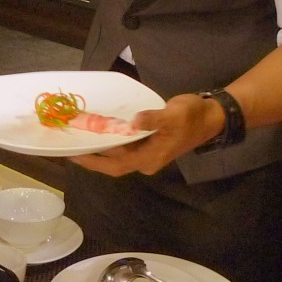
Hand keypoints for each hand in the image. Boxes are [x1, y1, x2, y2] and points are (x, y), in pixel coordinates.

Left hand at [68, 93, 222, 175]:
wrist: (211, 116)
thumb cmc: (192, 117)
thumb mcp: (173, 116)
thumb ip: (152, 119)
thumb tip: (133, 122)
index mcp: (150, 158)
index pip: (116, 165)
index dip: (95, 161)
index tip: (74, 155)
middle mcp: (146, 160)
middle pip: (113, 163)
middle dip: (92, 157)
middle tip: (69, 146)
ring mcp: (148, 152)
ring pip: (118, 154)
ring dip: (100, 148)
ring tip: (79, 137)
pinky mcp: (149, 143)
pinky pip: (125, 145)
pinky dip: (111, 140)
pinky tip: (100, 129)